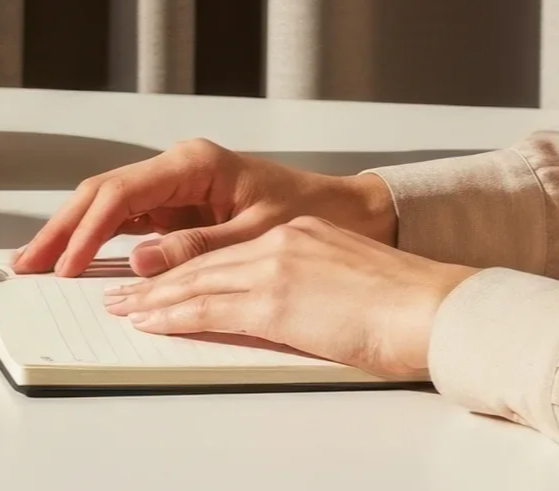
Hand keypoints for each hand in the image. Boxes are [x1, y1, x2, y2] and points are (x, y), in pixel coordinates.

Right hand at [15, 138, 397, 276]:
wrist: (352, 212)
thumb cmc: (316, 215)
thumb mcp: (259, 235)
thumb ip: (198, 248)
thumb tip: (141, 260)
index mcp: (194, 164)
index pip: (122, 195)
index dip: (87, 231)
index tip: (67, 264)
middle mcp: (177, 169)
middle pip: (101, 195)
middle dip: (61, 229)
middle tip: (27, 261)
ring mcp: (175, 187)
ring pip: (106, 206)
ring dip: (72, 234)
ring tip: (38, 261)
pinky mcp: (179, 207)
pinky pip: (127, 222)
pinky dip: (98, 240)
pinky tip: (76, 259)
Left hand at [103, 215, 475, 377]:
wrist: (437, 307)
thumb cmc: (408, 305)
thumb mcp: (345, 279)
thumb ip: (307, 283)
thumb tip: (291, 307)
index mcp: (297, 236)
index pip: (225, 252)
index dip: (184, 266)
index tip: (156, 278)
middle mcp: (279, 243)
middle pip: (201, 264)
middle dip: (155, 280)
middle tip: (121, 292)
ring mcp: (275, 269)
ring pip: (197, 283)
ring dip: (153, 298)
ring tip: (123, 309)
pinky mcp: (276, 300)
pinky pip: (211, 308)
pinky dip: (174, 314)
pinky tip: (151, 321)